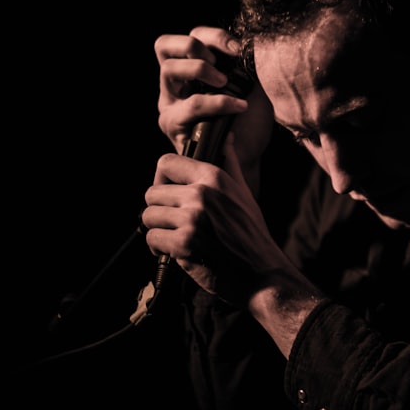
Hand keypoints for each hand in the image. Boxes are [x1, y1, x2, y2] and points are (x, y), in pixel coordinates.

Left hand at [142, 136, 283, 304]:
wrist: (260, 272)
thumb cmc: (251, 232)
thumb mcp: (242, 193)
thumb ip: (229, 163)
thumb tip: (225, 137)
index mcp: (214, 178)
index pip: (167, 162)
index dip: (162, 178)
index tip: (168, 192)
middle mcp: (201, 194)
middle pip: (152, 192)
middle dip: (159, 209)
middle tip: (173, 221)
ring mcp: (191, 219)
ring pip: (148, 216)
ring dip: (157, 229)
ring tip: (174, 236)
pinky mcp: (183, 244)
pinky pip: (152, 238)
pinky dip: (159, 248)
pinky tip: (176, 251)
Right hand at [154, 26, 274, 179]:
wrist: (250, 157)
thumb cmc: (250, 121)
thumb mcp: (252, 83)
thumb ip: (244, 61)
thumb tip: (248, 42)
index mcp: (192, 68)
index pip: (191, 36)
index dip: (213, 36)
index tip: (240, 49)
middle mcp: (174, 83)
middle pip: (163, 44)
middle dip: (194, 47)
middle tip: (220, 65)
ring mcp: (169, 103)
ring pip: (169, 70)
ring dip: (201, 70)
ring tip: (227, 84)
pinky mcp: (173, 126)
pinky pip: (190, 104)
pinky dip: (217, 102)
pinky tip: (239, 107)